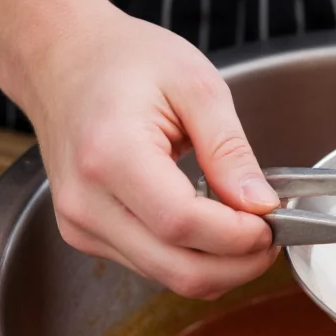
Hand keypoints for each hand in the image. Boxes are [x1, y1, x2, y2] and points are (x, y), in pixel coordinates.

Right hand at [14, 9, 279, 298]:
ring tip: (245, 228)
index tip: (272, 220)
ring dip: (220, 266)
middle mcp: (87, 201)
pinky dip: (193, 258)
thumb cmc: (124, 60)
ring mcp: (81, 224)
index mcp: (112, 155)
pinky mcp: (85, 234)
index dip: (239, 235)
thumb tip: (261, 204)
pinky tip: (211, 227)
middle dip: (240, 264)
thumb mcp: (196, 87)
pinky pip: (153, 267)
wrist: (62, 58)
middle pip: (180, 269)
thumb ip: (230, 150)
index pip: (184, 224)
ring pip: (169, 278)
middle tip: (271, 236)